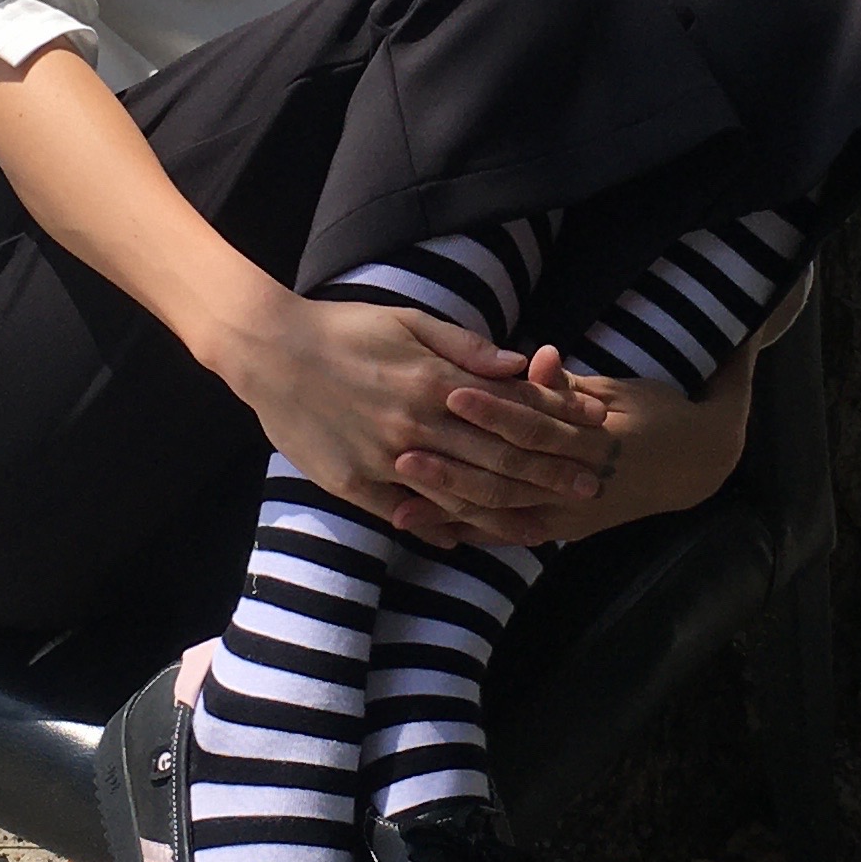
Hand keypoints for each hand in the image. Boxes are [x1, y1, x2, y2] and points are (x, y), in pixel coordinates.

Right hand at [219, 294, 613, 532]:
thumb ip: (465, 347)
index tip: (591, 433)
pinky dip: (439, 528)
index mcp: (434, 382)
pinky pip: (406, 514)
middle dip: (548, 475)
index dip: (555, 424)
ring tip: (543, 527)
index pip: (510, 410)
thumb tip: (519, 363)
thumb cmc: (342, 328)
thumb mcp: (408, 321)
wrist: (269, 351)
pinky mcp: (355, 484)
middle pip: (496, 459)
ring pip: (459, 495)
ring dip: (505, 513)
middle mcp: (417, 425)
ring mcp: (385, 460)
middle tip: (589, 488)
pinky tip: (467, 540)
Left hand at [394, 355, 756, 549]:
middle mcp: (582, 482)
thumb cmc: (653, 413)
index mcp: (596, 437)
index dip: (494, 409)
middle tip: (404, 455)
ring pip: (506, 513)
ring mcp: (573, 513)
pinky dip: (479, 536)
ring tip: (402, 507)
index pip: (537, 422)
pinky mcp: (568, 531)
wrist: (696, 465)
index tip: (450, 392)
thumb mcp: (617, 390)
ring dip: (454, 511)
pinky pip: (516, 535)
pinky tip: (438, 536)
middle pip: (511, 474)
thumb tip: (538, 356)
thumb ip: (568, 385)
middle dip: (456, 468)